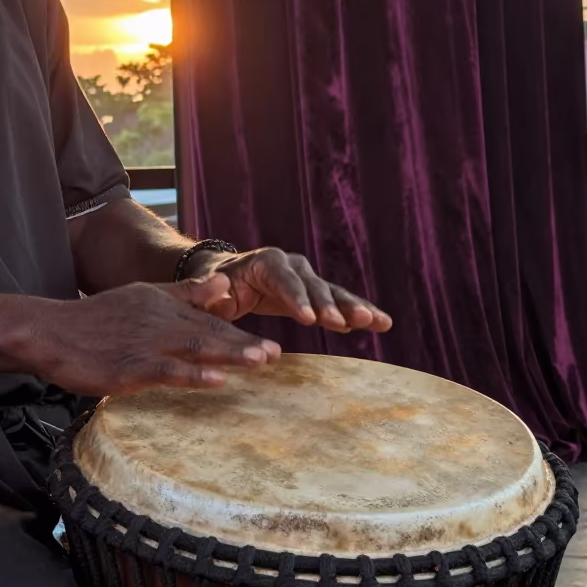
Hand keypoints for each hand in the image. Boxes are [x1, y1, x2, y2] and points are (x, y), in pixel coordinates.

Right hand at [29, 276, 280, 394]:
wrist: (50, 331)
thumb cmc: (95, 319)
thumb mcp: (143, 294)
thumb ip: (185, 292)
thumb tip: (224, 285)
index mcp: (164, 304)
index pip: (210, 320)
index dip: (240, 333)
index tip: (270, 346)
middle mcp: (161, 321)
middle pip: (210, 333)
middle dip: (245, 345)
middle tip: (277, 355)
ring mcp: (146, 343)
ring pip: (196, 347)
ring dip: (231, 354)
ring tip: (260, 362)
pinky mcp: (130, 367)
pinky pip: (167, 370)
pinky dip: (194, 374)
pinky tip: (217, 380)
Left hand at [191, 248, 391, 332]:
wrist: (225, 278)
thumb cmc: (213, 287)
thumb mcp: (206, 291)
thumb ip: (211, 296)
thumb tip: (223, 299)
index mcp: (265, 262)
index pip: (284, 280)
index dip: (298, 299)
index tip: (310, 320)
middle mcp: (292, 265)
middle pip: (315, 286)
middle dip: (333, 306)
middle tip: (351, 323)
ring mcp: (307, 278)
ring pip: (334, 294)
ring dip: (356, 308)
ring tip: (379, 322)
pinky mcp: (316, 294)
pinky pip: (340, 303)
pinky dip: (358, 313)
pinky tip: (380, 324)